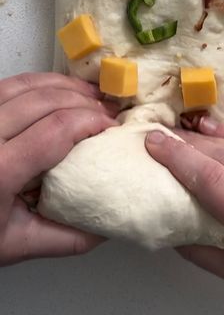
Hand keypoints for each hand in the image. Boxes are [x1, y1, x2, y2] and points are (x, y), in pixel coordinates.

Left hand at [0, 72, 117, 265]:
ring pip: (28, 85)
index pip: (56, 130)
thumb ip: (66, 237)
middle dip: (85, 101)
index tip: (110, 126)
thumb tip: (107, 227)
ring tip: (90, 95)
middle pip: (47, 101)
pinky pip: (11, 84)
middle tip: (107, 111)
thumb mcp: (17, 243)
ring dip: (65, 85)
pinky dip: (41, 82)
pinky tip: (58, 89)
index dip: (90, 121)